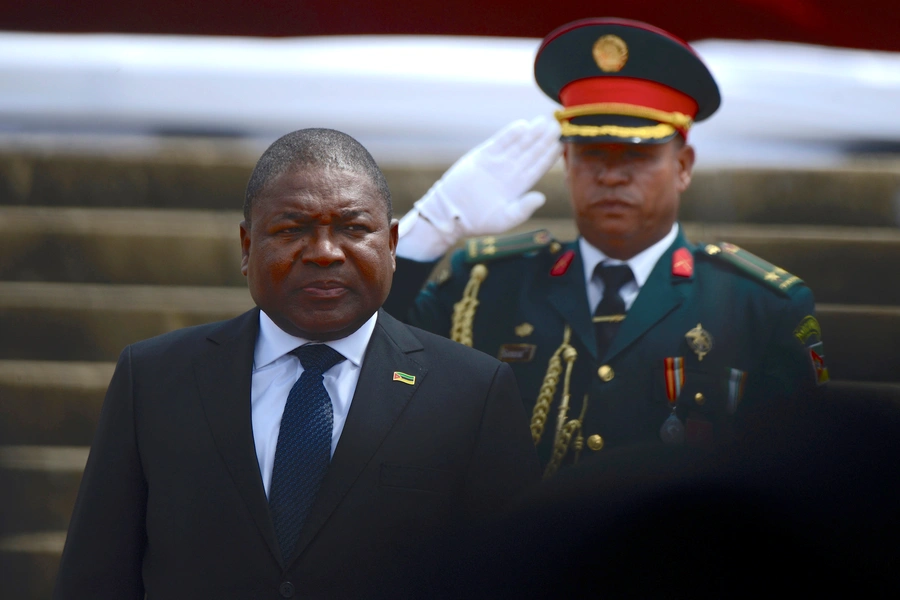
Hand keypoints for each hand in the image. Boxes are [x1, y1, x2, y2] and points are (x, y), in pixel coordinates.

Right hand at [398, 116, 560, 259]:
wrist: (451, 214)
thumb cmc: (478, 221)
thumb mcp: (504, 219)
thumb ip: (523, 209)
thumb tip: (542, 197)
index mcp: (518, 187)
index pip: (538, 168)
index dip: (549, 157)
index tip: (561, 145)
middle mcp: (510, 172)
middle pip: (531, 153)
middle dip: (543, 140)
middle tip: (557, 127)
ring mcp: (496, 163)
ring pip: (518, 145)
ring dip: (531, 134)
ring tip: (544, 122)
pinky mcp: (482, 156)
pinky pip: (499, 143)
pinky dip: (510, 134)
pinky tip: (523, 126)